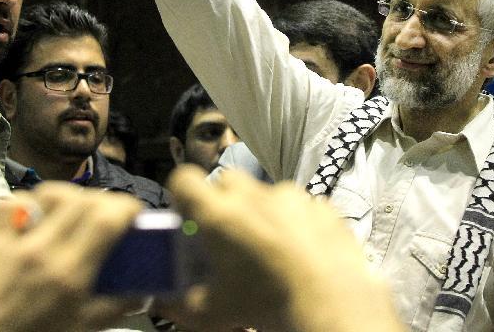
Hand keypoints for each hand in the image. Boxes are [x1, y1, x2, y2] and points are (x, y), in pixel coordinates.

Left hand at [0, 184, 145, 331]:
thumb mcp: (78, 330)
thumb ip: (112, 308)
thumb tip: (141, 291)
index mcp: (70, 276)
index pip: (106, 219)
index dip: (126, 207)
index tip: (133, 213)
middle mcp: (44, 253)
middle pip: (83, 200)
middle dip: (104, 199)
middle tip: (108, 212)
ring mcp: (13, 244)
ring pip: (49, 194)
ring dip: (68, 196)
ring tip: (73, 210)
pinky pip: (10, 203)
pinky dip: (27, 201)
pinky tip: (34, 215)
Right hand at [160, 166, 404, 331]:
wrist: (331, 303)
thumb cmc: (264, 305)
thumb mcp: (211, 314)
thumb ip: (179, 304)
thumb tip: (162, 301)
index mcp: (219, 214)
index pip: (184, 179)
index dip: (182, 195)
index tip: (188, 217)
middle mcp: (253, 195)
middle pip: (226, 180)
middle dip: (223, 201)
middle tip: (229, 235)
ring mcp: (291, 196)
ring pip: (265, 192)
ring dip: (261, 211)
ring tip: (271, 246)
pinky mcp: (321, 205)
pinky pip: (300, 205)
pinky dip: (296, 221)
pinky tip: (302, 251)